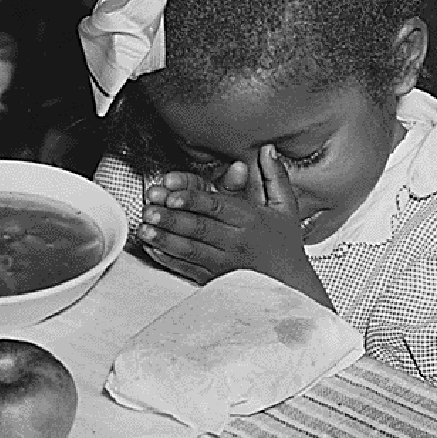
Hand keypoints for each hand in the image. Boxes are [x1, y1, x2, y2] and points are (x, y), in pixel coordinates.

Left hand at [140, 145, 333, 308]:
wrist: (292, 288)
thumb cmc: (286, 246)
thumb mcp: (286, 208)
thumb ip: (275, 177)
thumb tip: (268, 149)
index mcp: (249, 219)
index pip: (216, 206)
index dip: (192, 199)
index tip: (171, 194)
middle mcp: (235, 242)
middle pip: (199, 228)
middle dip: (171, 218)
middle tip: (149, 210)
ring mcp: (223, 264)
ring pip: (189, 250)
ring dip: (165, 239)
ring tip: (144, 229)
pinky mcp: (215, 280)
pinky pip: (188, 269)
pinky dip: (168, 259)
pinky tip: (152, 248)